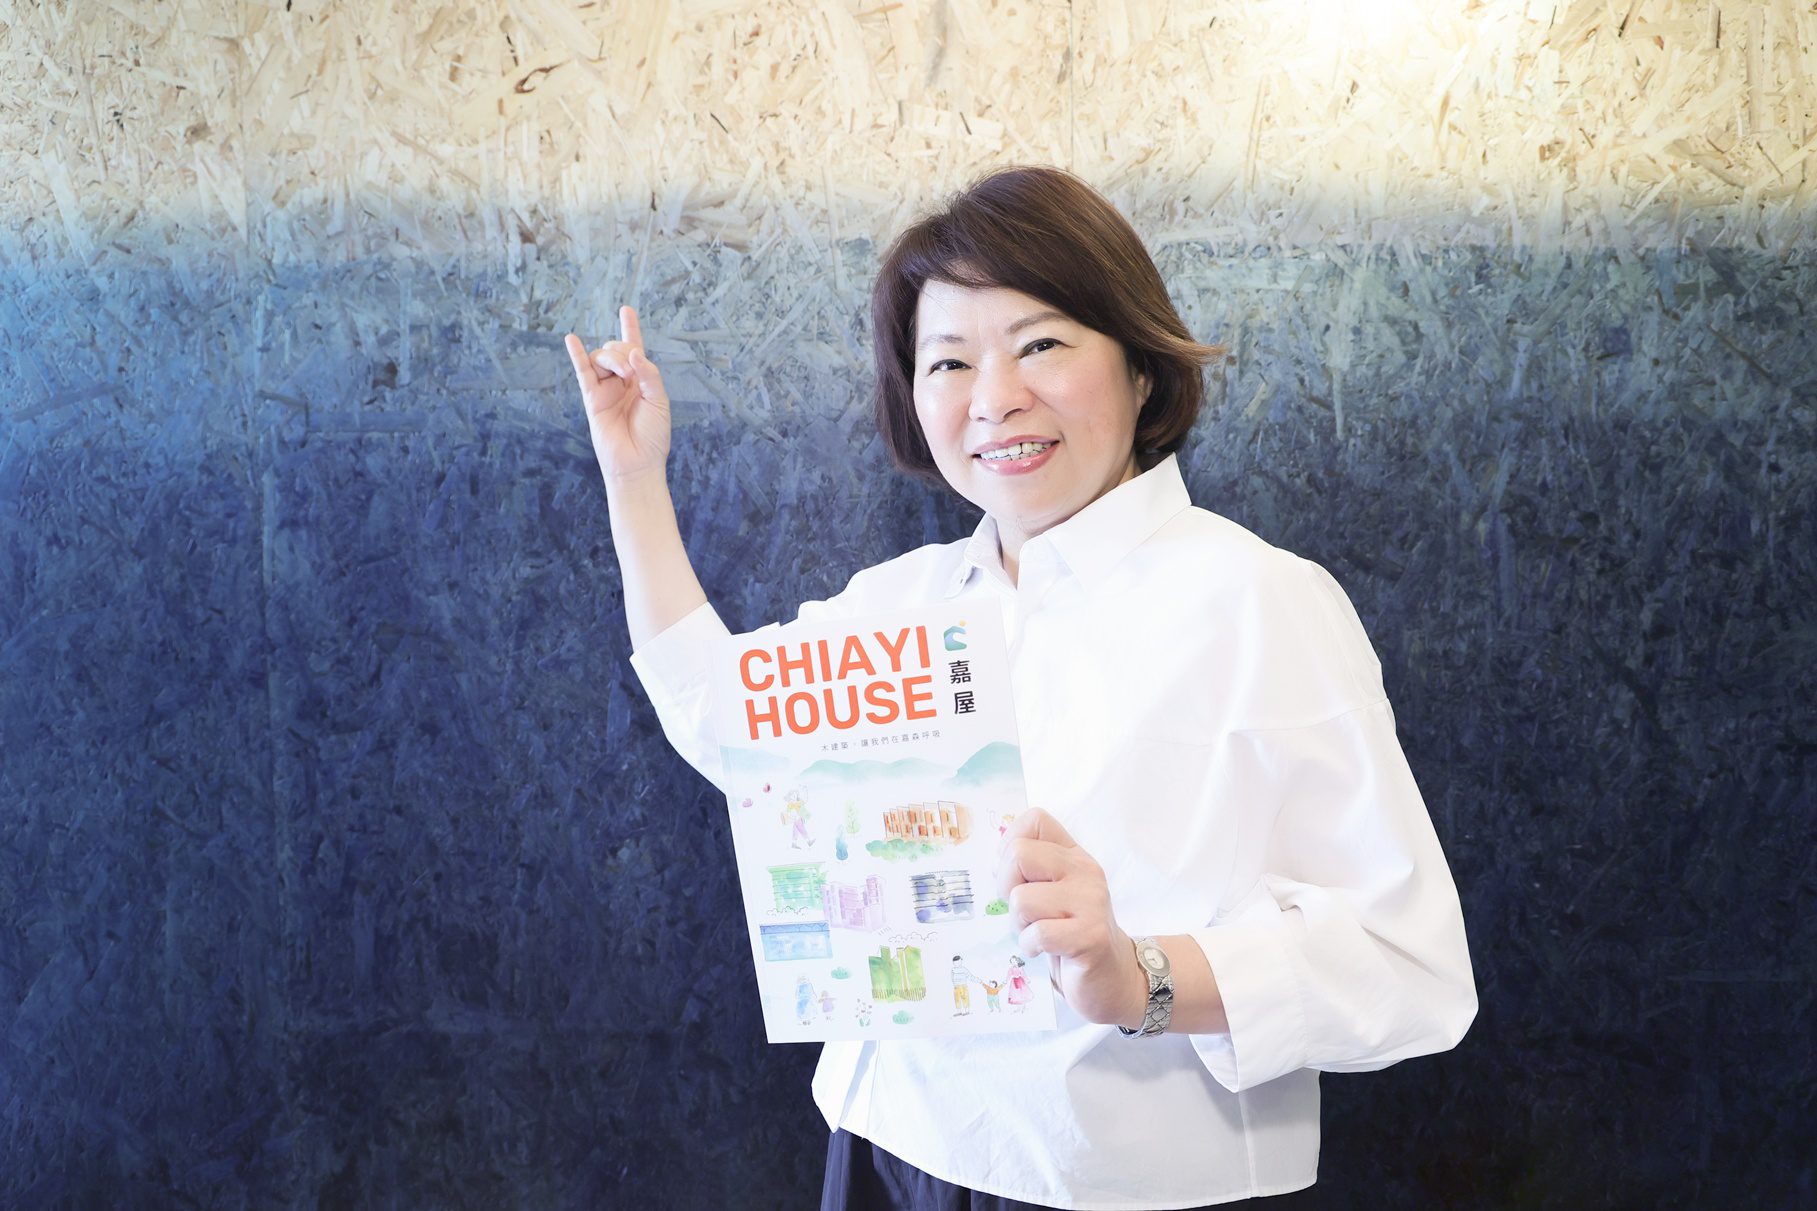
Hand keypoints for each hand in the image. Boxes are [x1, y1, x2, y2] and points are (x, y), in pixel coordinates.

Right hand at [564, 306, 670, 484]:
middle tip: (631, 372)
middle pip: (617, 349)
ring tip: (622, 374)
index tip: (626, 310)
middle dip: (624, 352)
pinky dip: (576, 354)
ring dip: (611, 358)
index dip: (631, 328)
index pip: (636, 348)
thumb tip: (634, 352)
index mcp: (642, 380)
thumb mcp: (659, 401)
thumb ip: (648, 374)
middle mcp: (623, 381)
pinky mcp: (592, 398)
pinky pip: (582, 371)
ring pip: (601, 358)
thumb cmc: (653, 435)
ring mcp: (606, 388)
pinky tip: (571, 339)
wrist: (637, 462)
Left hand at [996, 808, 1144, 1027]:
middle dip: (1006, 887)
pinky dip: (1030, 945)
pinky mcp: (1090, 936)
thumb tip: (995, 860)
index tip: (1016, 877)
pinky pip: (1037, 933)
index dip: (1009, 846)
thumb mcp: (1051, 892)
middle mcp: (1085, 871)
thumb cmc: (1070, 932)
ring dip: (1019, 924)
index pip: (1035, 820)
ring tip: (1037, 933)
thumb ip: (1028, 870)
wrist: (1111, 975)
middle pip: (1019, 854)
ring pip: (1021, 898)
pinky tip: (1045, 950)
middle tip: (1024, 912)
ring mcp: (1090, 902)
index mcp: (1073, 855)